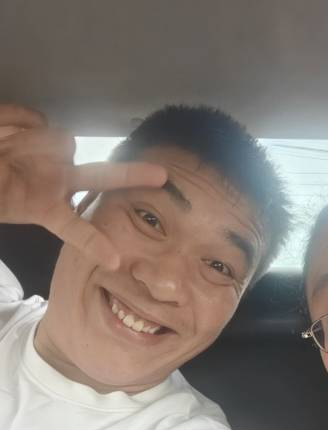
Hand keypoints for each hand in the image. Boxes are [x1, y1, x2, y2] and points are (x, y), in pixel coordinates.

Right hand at [0, 104, 166, 268]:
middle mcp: (56, 181)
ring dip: (37, 143)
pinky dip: (19, 123)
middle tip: (163, 176)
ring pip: (63, 141)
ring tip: (9, 151)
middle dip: (131, 175)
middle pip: (102, 177)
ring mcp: (51, 155)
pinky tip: (8, 134)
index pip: (74, 229)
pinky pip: (38, 121)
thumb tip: (28, 154)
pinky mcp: (39, 128)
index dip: (92, 243)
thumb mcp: (4, 201)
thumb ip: (20, 195)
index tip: (115, 262)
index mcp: (44, 207)